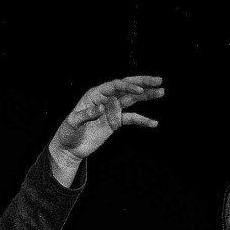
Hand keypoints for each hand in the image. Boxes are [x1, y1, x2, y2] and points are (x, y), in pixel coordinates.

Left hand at [48, 75, 163, 180]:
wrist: (69, 149)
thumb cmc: (68, 133)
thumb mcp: (72, 124)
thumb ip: (86, 115)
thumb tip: (102, 109)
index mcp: (96, 94)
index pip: (115, 86)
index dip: (128, 86)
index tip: (139, 90)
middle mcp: (106, 99)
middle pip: (127, 88)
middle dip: (143, 83)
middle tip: (159, 80)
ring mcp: (112, 110)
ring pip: (132, 100)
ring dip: (147, 96)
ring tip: (161, 92)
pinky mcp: (115, 122)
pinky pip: (131, 119)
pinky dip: (142, 120)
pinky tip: (153, 123)